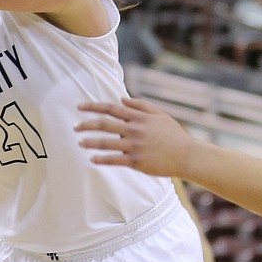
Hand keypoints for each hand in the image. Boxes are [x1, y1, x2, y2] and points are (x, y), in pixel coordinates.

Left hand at [74, 96, 193, 176]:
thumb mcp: (160, 114)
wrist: (187, 156)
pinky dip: (102, 159)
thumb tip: (121, 99)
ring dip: (90, 142)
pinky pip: (115, 160)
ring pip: (106, 143)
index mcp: (138, 117)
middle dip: (86, 124)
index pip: (110, 108)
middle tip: (74, 126)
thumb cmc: (173, 134)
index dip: (93, 106)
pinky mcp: (137, 162)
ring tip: (79, 142)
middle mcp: (134, 130)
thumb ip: (140, 105)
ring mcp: (135, 146)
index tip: (79, 106)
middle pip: (104, 124)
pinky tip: (92, 159)